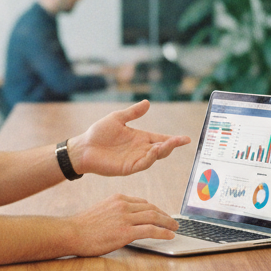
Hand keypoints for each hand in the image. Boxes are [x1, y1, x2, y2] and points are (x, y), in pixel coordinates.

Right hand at [70, 194, 177, 254]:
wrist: (72, 233)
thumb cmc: (83, 226)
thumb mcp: (101, 211)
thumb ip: (116, 212)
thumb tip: (127, 220)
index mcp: (118, 199)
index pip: (143, 202)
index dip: (155, 209)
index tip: (161, 215)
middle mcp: (123, 205)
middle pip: (151, 208)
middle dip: (165, 215)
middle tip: (173, 222)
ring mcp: (125, 218)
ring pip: (154, 217)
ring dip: (167, 223)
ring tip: (175, 228)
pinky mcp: (125, 232)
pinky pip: (150, 230)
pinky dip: (163, 232)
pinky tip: (169, 236)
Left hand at [71, 100, 190, 176]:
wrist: (83, 147)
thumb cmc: (99, 133)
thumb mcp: (117, 118)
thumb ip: (133, 112)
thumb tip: (147, 102)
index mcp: (140, 138)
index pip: (161, 138)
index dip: (173, 139)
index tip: (186, 138)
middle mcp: (140, 149)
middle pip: (162, 148)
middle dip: (172, 144)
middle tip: (182, 140)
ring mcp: (135, 159)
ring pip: (154, 157)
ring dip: (163, 150)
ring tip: (169, 143)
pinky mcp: (128, 167)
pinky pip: (143, 164)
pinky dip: (150, 158)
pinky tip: (154, 150)